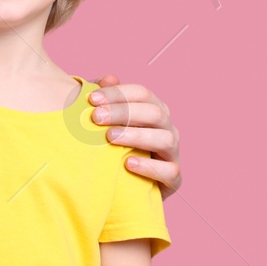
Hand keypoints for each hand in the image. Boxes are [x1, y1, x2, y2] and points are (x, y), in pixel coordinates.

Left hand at [89, 77, 180, 195]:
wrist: (126, 186)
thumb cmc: (115, 146)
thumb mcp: (109, 122)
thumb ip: (109, 100)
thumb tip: (108, 79)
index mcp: (155, 110)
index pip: (142, 93)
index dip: (118, 93)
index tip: (92, 99)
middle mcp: (168, 128)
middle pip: (154, 113)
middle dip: (124, 112)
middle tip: (96, 118)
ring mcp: (173, 153)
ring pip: (165, 139)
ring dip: (136, 136)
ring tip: (110, 138)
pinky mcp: (174, 179)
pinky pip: (170, 171)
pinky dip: (150, 167)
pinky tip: (128, 164)